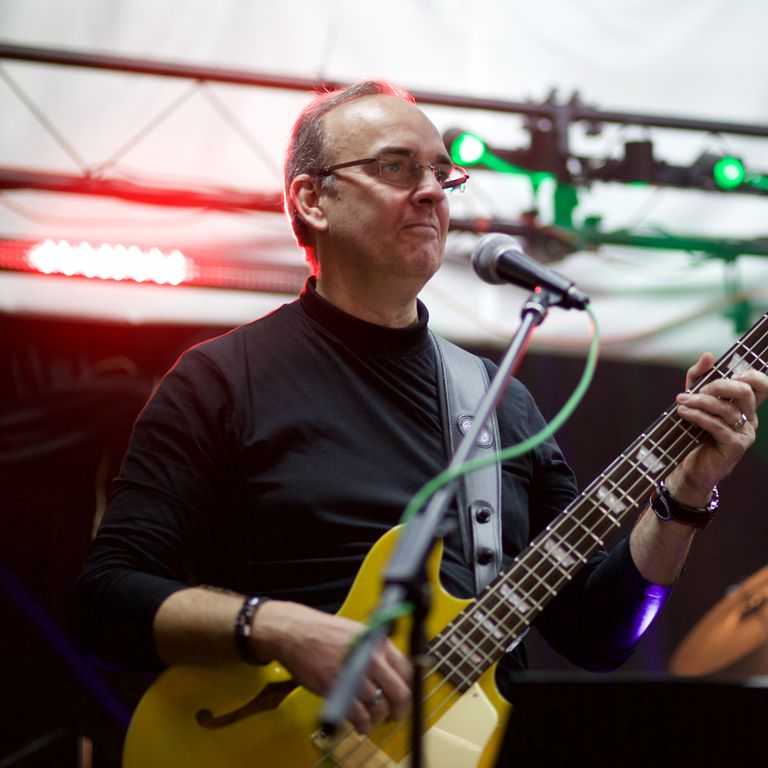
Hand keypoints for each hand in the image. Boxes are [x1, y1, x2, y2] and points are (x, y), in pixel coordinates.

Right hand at [253, 601, 410, 733]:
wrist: (297, 633)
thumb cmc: (325, 633)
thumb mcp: (360, 633)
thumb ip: (378, 650)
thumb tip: (394, 672)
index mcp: (378, 642)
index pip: (407, 671)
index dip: (408, 689)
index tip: (404, 698)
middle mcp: (371, 658)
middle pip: (399, 693)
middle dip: (398, 710)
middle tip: (393, 716)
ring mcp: (354, 674)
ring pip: (379, 707)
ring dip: (377, 719)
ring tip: (371, 720)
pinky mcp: (337, 689)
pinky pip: (359, 715)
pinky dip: (362, 725)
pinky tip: (359, 725)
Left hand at [670, 352, 767, 502]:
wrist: (690, 466)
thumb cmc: (693, 430)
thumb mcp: (694, 399)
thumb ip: (699, 377)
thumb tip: (709, 355)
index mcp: (745, 406)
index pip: (762, 385)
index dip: (751, 375)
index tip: (730, 373)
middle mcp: (750, 418)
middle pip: (744, 392)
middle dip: (717, 386)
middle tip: (695, 390)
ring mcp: (745, 433)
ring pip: (727, 409)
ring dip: (700, 402)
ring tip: (681, 401)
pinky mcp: (735, 446)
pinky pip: (717, 425)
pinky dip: (698, 416)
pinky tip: (683, 412)